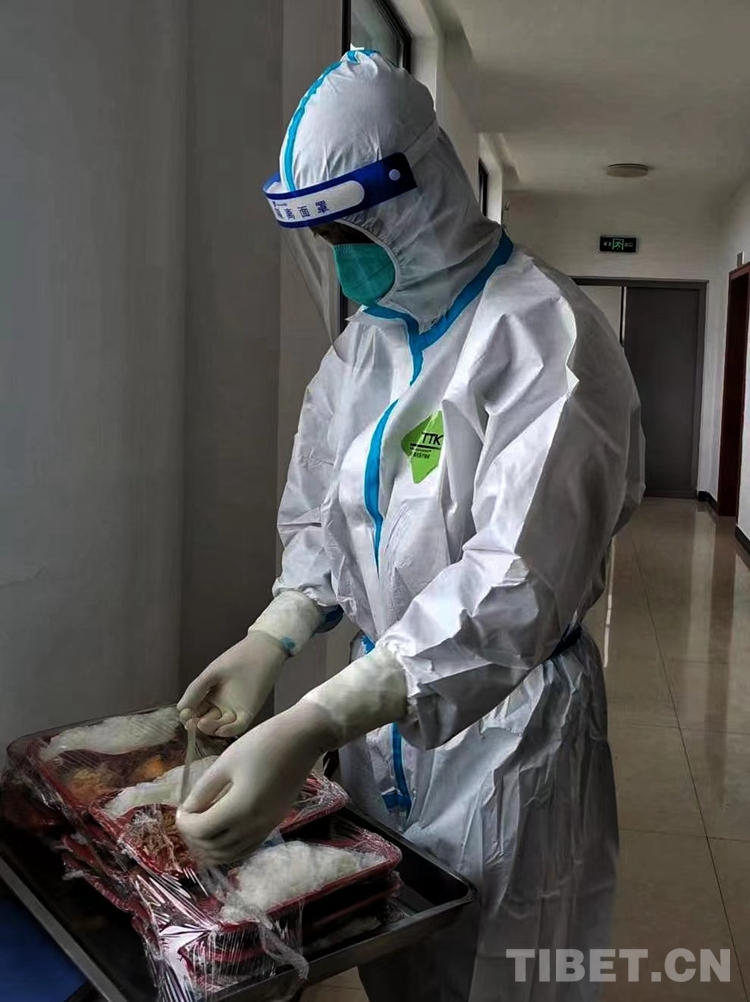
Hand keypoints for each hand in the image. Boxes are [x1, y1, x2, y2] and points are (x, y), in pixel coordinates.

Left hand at [176, 703, 328, 863]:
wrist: (303, 739)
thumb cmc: (263, 743)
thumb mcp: (227, 761)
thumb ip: (204, 789)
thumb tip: (188, 809)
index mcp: (240, 808)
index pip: (202, 830)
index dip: (185, 823)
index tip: (180, 809)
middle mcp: (254, 826)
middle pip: (214, 847)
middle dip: (194, 837)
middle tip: (188, 819)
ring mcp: (266, 827)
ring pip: (230, 854)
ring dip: (210, 847)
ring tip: (201, 829)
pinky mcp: (274, 824)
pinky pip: (246, 848)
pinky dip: (229, 849)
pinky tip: (222, 835)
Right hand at [177, 631, 287, 738]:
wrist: (262, 650)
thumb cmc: (237, 658)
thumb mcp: (212, 674)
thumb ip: (196, 690)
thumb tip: (181, 708)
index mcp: (209, 696)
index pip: (195, 712)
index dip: (188, 715)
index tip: (184, 715)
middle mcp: (221, 706)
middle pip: (206, 722)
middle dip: (197, 725)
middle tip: (191, 723)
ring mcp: (234, 710)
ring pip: (220, 726)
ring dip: (211, 728)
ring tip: (202, 723)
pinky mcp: (248, 712)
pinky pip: (237, 726)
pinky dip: (229, 730)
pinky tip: (221, 728)